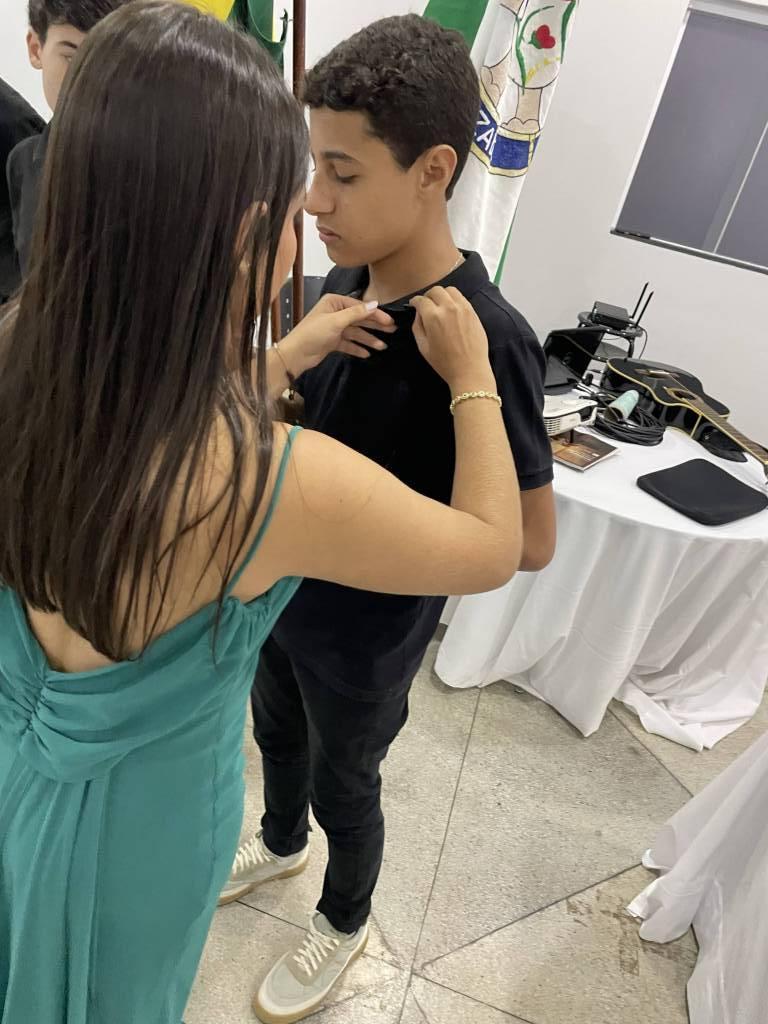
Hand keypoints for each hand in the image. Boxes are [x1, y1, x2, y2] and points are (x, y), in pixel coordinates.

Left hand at [279, 293, 394, 375]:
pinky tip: (368, 353)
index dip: (375, 314)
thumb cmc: (314, 333)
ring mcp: (334, 328)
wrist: (296, 354)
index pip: (360, 307)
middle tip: (392, 331)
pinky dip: (357, 348)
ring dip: (369, 339)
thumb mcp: (336, 321)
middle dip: (375, 326)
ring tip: (383, 346)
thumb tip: (375, 304)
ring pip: (356, 333)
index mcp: (334, 303)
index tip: (389, 321)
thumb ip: (356, 313)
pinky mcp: (333, 342)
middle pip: (360, 319)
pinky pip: (349, 344)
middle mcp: (335, 313)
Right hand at [410, 287, 493, 390]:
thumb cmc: (444, 363)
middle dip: (428, 296)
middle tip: (426, 305)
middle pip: (435, 290)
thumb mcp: (423, 347)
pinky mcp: (473, 312)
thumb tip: (418, 314)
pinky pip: (462, 298)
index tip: (414, 305)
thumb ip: (417, 326)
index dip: (415, 302)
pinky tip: (452, 310)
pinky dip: (454, 299)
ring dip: (442, 295)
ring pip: (450, 290)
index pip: (421, 300)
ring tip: (440, 305)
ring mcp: (463, 308)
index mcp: (433, 317)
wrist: (469, 370)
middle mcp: (448, 308)